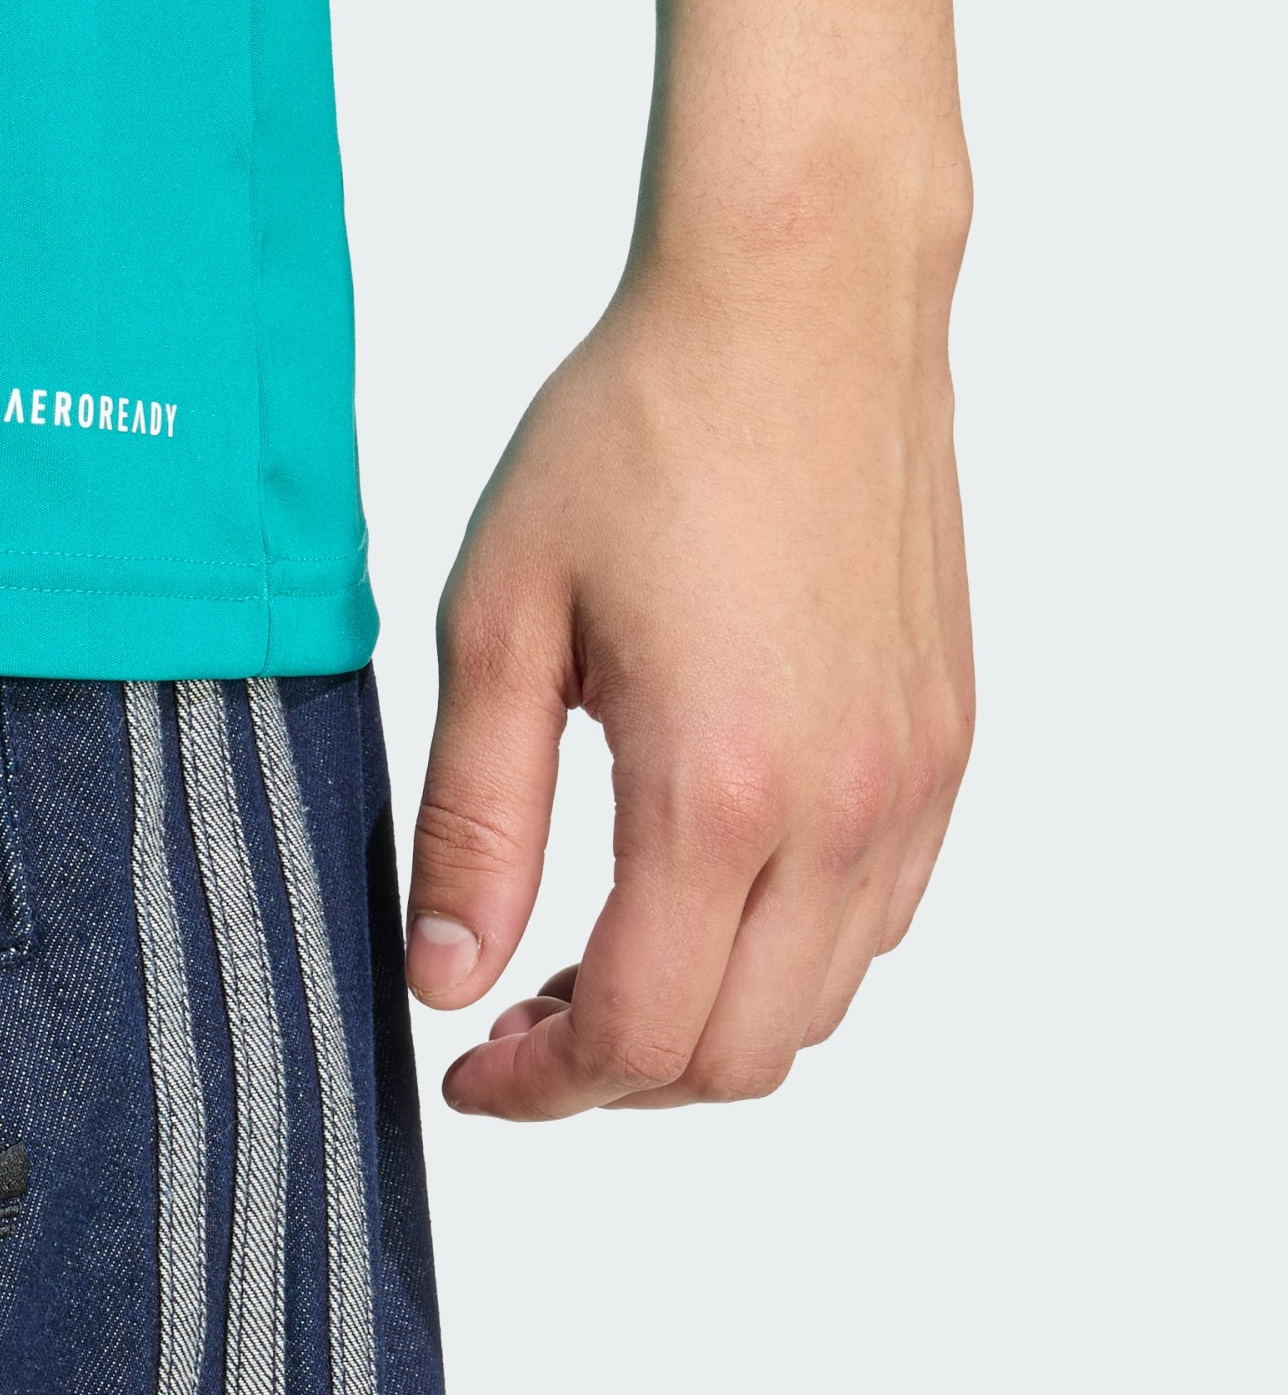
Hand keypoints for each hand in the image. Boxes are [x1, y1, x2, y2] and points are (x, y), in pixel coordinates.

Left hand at [405, 217, 973, 1118]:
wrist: (794, 308)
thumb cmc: (640, 431)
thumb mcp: (502, 618)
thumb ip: (477, 815)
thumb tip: (452, 973)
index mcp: (717, 788)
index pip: (637, 1032)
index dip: (539, 1086)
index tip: (469, 1067)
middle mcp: (842, 806)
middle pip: (739, 1052)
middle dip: (614, 1074)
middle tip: (517, 1016)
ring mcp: (912, 775)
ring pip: (821, 1000)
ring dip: (706, 1017)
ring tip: (600, 949)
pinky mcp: (942, 735)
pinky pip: (880, 913)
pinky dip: (788, 949)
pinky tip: (705, 877)